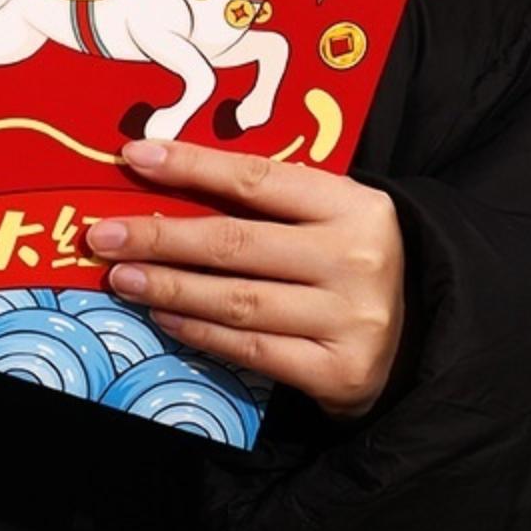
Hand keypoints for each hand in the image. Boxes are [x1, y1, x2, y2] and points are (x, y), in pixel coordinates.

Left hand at [87, 141, 405, 417]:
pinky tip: (164, 318)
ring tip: (119, 276)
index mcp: (353, 204)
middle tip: (100, 234)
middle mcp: (356, 260)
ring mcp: (352, 321)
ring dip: (167, 288)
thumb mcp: (328, 212)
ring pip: (236, 301)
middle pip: (236, 243)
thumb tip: (164, 173)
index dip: (191, 165)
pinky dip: (201, 333)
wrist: (429, 332)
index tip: (134, 157)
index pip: (256, 178)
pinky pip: (252, 350)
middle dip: (159, 237)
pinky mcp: (340, 373)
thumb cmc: (352, 257)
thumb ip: (266, 197)